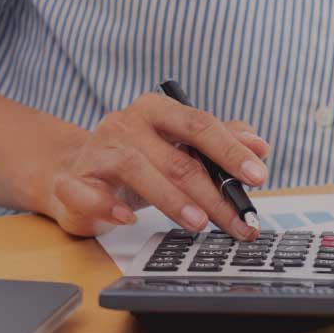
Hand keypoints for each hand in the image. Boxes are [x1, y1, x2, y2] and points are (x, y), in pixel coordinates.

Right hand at [43, 93, 270, 239]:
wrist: (81, 171)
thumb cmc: (142, 160)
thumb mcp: (183, 148)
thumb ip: (223, 142)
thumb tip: (260, 146)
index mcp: (157, 110)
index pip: (200, 125)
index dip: (231, 151)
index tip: (258, 176)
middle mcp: (126, 123)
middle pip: (176, 157)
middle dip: (213, 193)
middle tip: (237, 218)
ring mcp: (98, 150)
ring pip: (138, 170)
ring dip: (172, 200)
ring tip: (198, 222)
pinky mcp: (73, 179)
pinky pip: (88, 192)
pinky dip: (108, 206)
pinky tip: (129, 219)